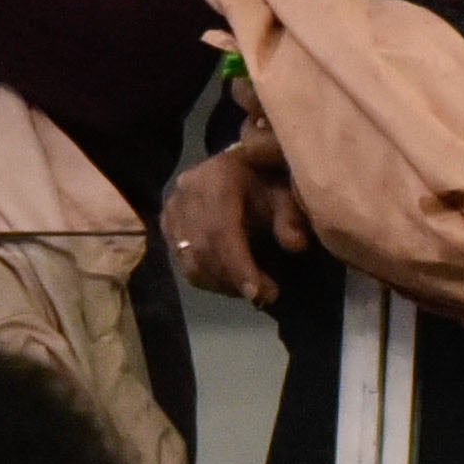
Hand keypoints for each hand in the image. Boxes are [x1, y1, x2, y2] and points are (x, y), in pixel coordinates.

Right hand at [161, 127, 311, 307]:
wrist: (239, 165)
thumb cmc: (265, 181)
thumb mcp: (285, 193)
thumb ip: (291, 217)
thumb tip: (296, 245)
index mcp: (216, 178)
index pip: (221, 230)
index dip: (238, 266)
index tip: (258, 294)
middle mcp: (186, 192)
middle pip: (203, 249)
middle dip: (233, 280)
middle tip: (264, 297)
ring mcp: (172, 208)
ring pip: (190, 261)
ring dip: (221, 283)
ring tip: (251, 290)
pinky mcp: (166, 223)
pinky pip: (182, 262)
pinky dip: (207, 278)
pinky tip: (231, 281)